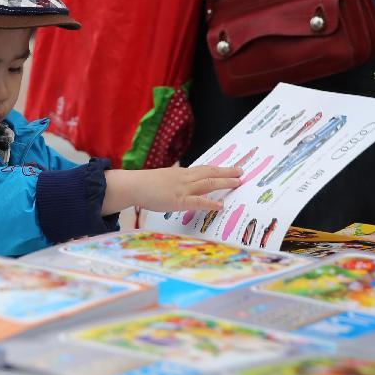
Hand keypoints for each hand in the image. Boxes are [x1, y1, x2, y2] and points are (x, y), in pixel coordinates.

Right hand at [102, 165, 242, 214]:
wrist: (133, 185)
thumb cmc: (145, 185)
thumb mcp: (164, 179)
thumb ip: (175, 182)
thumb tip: (183, 185)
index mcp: (181, 173)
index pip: (204, 169)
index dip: (218, 169)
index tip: (230, 168)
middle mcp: (185, 178)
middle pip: (210, 173)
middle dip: (227, 172)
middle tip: (241, 172)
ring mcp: (182, 188)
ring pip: (208, 183)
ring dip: (225, 182)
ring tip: (238, 183)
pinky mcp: (178, 200)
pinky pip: (198, 201)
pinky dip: (211, 203)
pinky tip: (221, 205)